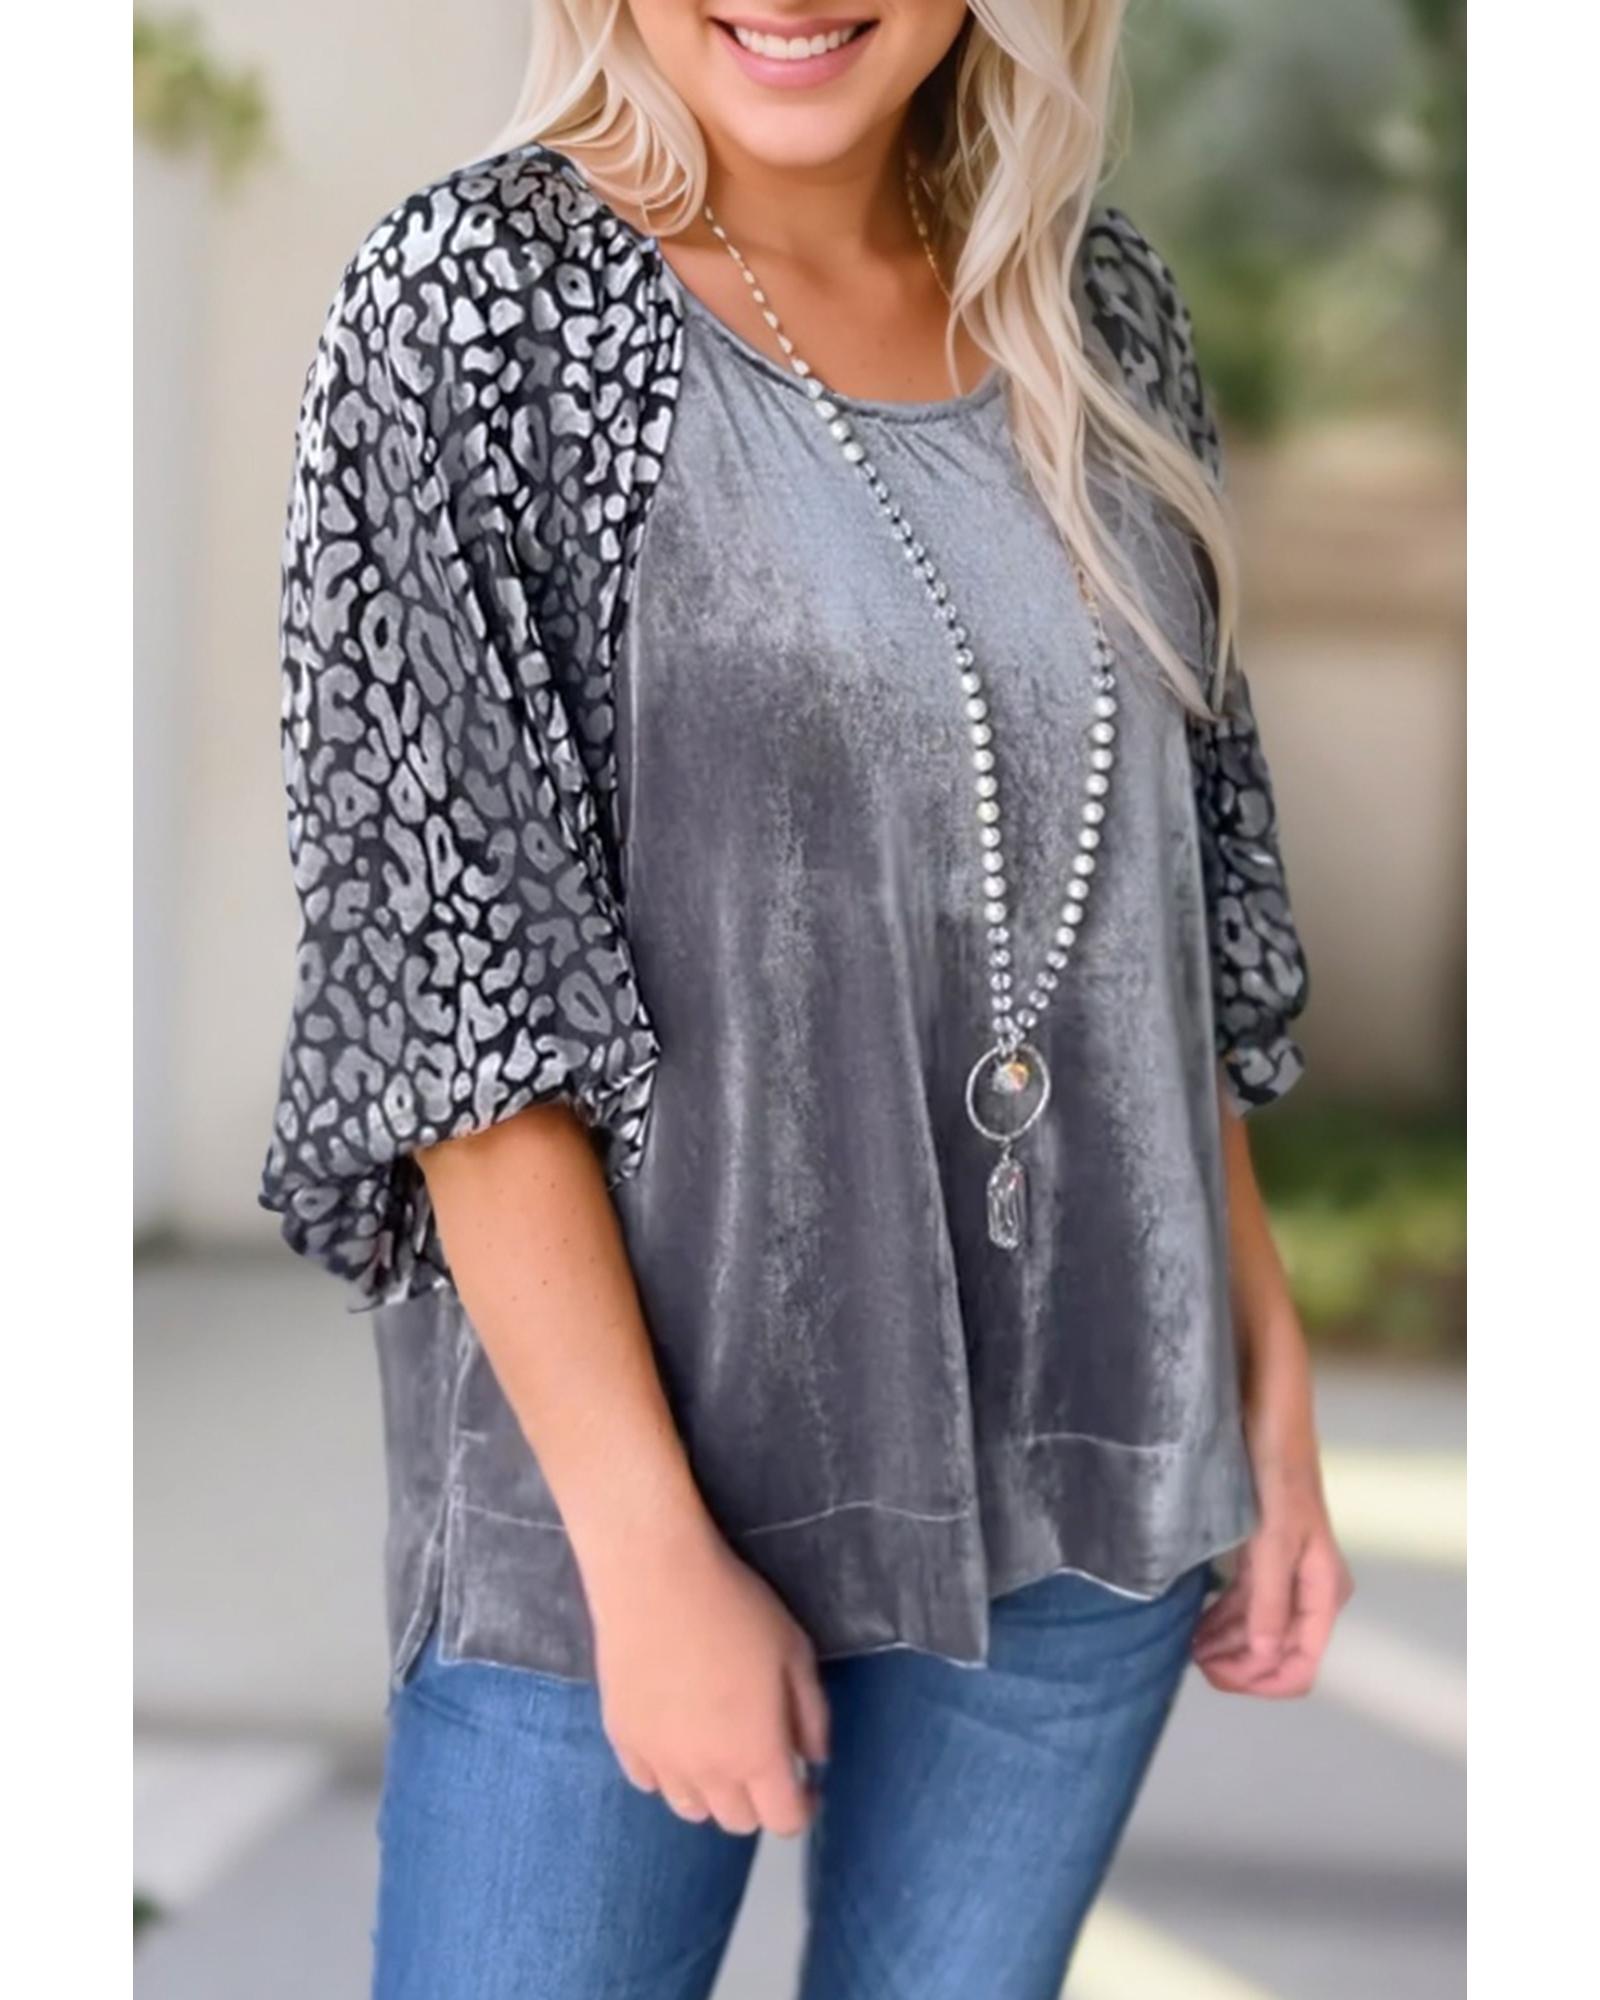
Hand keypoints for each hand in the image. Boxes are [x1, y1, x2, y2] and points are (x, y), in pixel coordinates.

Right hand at [583, 1516, 829, 1836]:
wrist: (655, 1579)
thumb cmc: (735, 1609)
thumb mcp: (795, 1652)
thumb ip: (811, 1714)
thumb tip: (814, 1757)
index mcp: (755, 1754)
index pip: (784, 1820)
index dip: (802, 1808)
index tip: (806, 1782)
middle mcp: (705, 1772)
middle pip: (737, 1823)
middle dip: (758, 1800)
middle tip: (763, 1757)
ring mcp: (657, 1760)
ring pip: (689, 1809)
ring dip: (712, 1793)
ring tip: (718, 1750)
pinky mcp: (622, 1738)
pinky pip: (648, 1781)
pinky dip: (668, 1772)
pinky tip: (675, 1736)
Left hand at [1190, 1462, 1353, 1696]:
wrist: (1268, 1412)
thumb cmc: (1275, 1470)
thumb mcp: (1271, 1539)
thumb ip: (1269, 1600)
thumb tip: (1265, 1655)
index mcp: (1322, 1591)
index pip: (1300, 1665)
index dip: (1260, 1680)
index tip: (1215, 1674)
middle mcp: (1308, 1588)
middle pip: (1277, 1652)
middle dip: (1237, 1666)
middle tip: (1190, 1661)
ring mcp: (1285, 1572)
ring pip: (1258, 1630)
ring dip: (1226, 1646)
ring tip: (1186, 1646)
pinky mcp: (1262, 1553)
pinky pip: (1245, 1603)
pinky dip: (1222, 1620)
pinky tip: (1196, 1625)